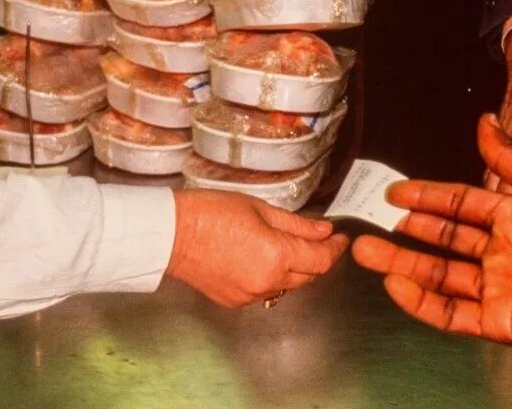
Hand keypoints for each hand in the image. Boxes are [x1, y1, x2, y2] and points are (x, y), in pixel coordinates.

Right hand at [165, 189, 349, 306]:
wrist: (171, 234)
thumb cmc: (210, 213)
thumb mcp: (260, 208)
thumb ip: (297, 224)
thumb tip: (324, 230)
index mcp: (277, 255)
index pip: (321, 259)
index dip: (335, 248)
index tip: (340, 238)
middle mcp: (267, 281)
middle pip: (308, 276)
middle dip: (316, 258)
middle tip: (316, 239)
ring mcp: (250, 295)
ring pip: (287, 286)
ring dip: (293, 269)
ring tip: (281, 246)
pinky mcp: (235, 302)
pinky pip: (264, 291)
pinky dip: (270, 278)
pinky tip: (258, 259)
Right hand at [352, 116, 511, 352]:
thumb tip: (483, 122)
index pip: (461, 206)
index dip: (428, 198)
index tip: (396, 192)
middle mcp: (505, 252)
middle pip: (444, 242)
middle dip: (406, 233)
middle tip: (370, 225)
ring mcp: (502, 287)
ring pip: (441, 276)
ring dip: (404, 265)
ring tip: (367, 254)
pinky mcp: (503, 320)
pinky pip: (454, 313)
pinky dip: (423, 303)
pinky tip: (398, 287)